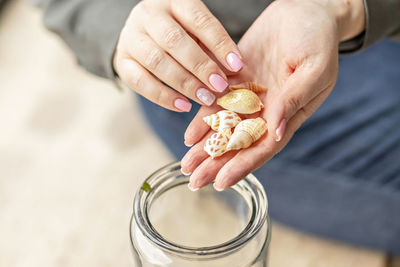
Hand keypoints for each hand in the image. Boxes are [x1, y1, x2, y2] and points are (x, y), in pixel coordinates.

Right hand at [113, 0, 243, 111]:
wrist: (141, 33)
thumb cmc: (178, 32)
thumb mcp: (196, 31)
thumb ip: (211, 47)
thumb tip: (234, 72)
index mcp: (173, 1)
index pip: (199, 20)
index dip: (220, 44)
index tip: (237, 65)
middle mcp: (148, 15)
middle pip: (174, 41)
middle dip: (201, 66)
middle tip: (220, 86)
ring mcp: (131, 37)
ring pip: (157, 61)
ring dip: (185, 83)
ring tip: (205, 98)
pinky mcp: (121, 60)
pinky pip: (140, 81)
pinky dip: (163, 96)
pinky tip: (183, 106)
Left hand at [181, 0, 365, 189]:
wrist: (304, 10)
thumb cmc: (317, 39)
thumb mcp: (313, 69)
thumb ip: (293, 100)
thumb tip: (275, 132)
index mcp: (288, 113)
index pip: (263, 147)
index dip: (242, 166)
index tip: (220, 182)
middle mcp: (267, 110)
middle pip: (239, 144)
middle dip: (216, 164)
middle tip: (194, 181)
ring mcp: (250, 96)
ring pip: (224, 128)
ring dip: (205, 148)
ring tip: (186, 165)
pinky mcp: (236, 81)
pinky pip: (217, 103)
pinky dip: (203, 119)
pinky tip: (189, 135)